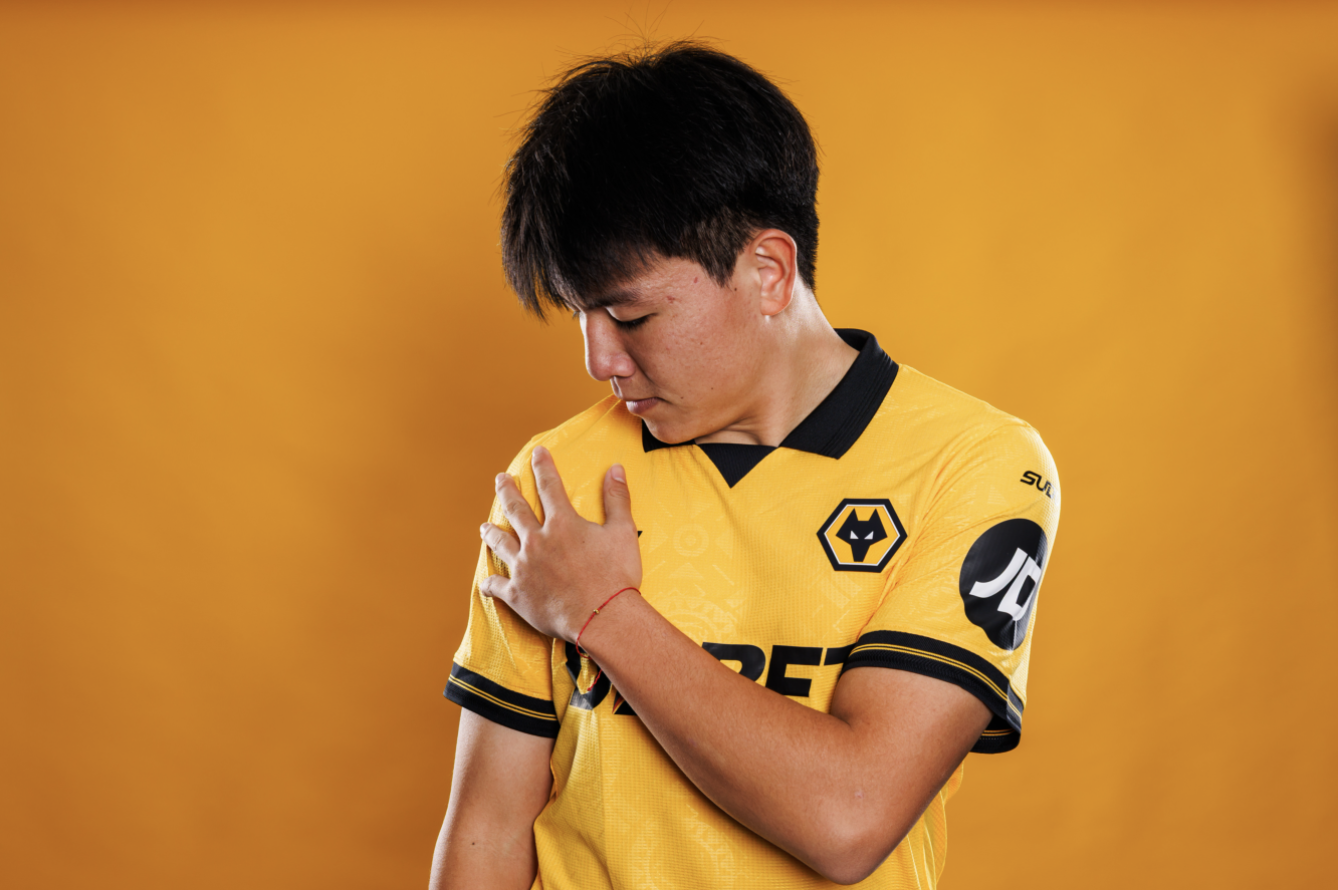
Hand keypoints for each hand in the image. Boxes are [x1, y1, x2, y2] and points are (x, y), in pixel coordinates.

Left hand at [479, 445, 641, 641]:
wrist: (602, 617)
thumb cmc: (616, 575)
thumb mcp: (623, 531)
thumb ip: (617, 499)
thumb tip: (616, 469)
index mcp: (562, 524)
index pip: (549, 486)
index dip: (543, 466)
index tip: (537, 453)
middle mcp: (537, 541)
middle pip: (516, 509)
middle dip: (507, 491)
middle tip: (500, 479)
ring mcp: (524, 568)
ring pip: (500, 544)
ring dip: (491, 533)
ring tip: (484, 526)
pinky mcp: (518, 594)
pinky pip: (497, 585)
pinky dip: (490, 583)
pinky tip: (486, 582)